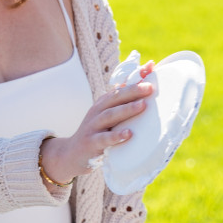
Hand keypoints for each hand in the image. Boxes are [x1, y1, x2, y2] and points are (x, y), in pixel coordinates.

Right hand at [41, 68, 154, 184]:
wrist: (72, 155)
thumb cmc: (97, 134)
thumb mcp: (108, 117)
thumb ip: (123, 103)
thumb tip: (144, 85)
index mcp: (103, 104)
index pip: (120, 88)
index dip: (134, 78)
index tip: (150, 67)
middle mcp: (97, 112)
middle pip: (115, 98)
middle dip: (133, 91)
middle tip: (150, 87)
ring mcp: (93, 127)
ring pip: (109, 115)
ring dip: (126, 110)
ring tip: (142, 105)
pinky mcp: (91, 143)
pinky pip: (104, 139)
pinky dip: (115, 136)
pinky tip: (128, 134)